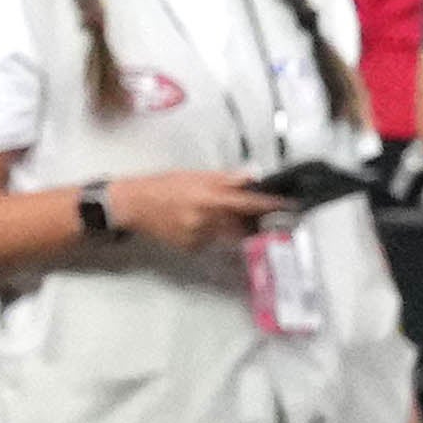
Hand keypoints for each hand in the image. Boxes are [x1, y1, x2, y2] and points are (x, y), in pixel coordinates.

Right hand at [96, 165, 278, 255]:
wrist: (132, 205)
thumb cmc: (163, 185)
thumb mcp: (194, 175)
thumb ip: (224, 179)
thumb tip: (251, 178)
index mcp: (210, 196)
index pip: (249, 202)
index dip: (271, 205)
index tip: (289, 205)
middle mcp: (208, 218)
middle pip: (243, 225)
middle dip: (253, 221)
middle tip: (258, 215)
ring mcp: (200, 236)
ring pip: (228, 235)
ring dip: (232, 227)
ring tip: (215, 214)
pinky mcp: (191, 247)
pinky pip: (211, 242)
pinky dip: (211, 234)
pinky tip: (196, 223)